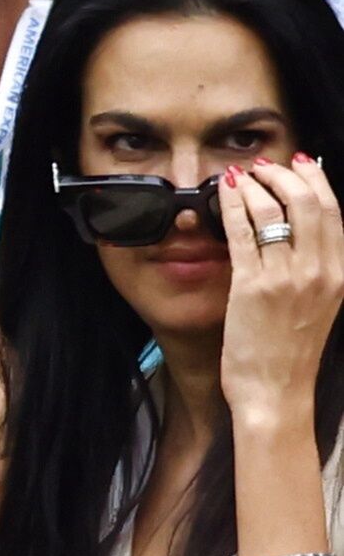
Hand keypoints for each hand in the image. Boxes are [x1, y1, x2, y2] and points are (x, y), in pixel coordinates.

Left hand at [217, 155, 343, 428]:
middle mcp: (319, 272)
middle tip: (265, 164)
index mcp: (340, 275)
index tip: (299, 164)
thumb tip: (299, 233)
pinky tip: (224, 192)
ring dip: (257, 184)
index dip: (316, 180)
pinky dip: (232, 206)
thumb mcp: (320, 305)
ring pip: (275, 211)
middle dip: (285, 174)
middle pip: (310, 203)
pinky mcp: (250, 288)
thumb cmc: (290, 352)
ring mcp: (286, 279)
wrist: (275, 391)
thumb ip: (316, 270)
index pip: (335, 213)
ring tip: (242, 174)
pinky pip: (242, 233)